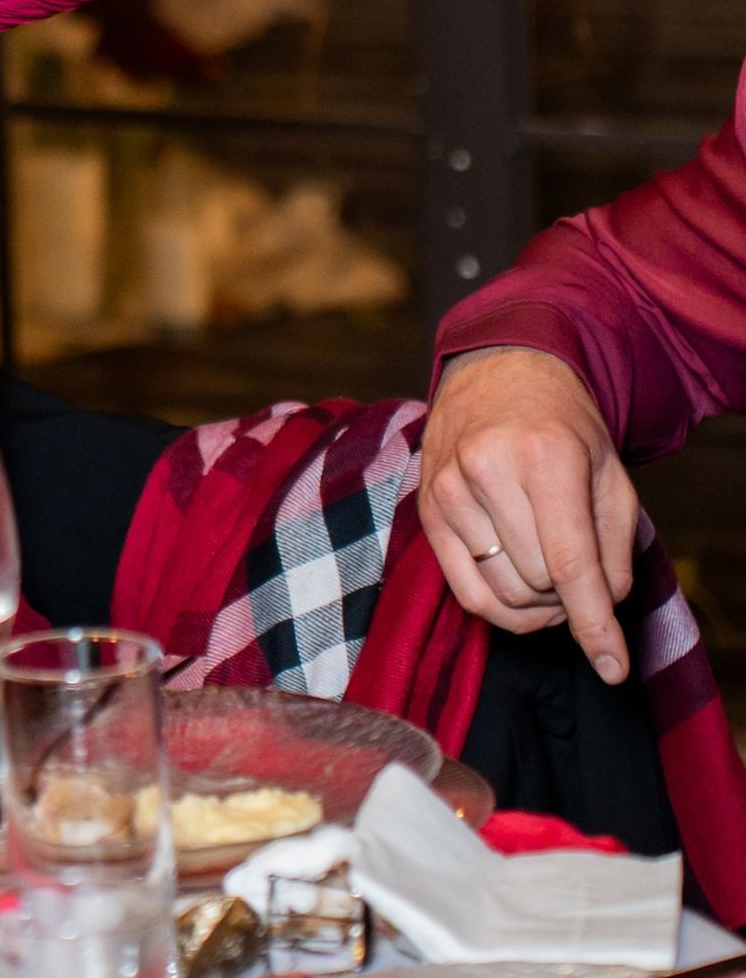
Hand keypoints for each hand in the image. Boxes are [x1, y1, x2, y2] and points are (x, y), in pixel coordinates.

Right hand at [419, 345, 639, 680]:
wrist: (497, 375)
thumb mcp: (613, 475)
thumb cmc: (563, 428)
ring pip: (504, 594)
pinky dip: (504, 609)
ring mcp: (447, 489)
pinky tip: (523, 588)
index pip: (571, 564)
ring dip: (540, 603)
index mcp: (544, 455)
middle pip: (540, 583)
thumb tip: (599, 611)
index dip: (597, 626)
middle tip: (583, 571)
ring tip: (553, 574)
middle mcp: (486, 470)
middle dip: (573, 595)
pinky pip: (466, 592)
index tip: (614, 668)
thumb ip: (616, 549)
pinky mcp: (426, 511)